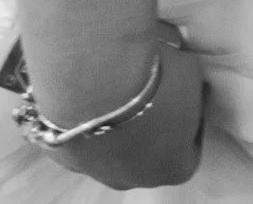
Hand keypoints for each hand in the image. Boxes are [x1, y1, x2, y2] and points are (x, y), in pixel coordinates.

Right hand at [44, 30, 205, 191]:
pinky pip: (79, 136)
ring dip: (114, 121)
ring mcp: (95, 172)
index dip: (189, 116)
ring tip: (114, 81)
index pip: (190, 145)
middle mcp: (133, 180)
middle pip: (147, 152)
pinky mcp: (63, 156)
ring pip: (110, 148)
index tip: (182, 92)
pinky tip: (88, 86)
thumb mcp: (190, 72)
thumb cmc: (155, 80)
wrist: (96, 79)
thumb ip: (188, 86)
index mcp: (174, 167)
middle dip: (150, 122)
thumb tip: (177, 77)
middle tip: (147, 87)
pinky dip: (84, 116)